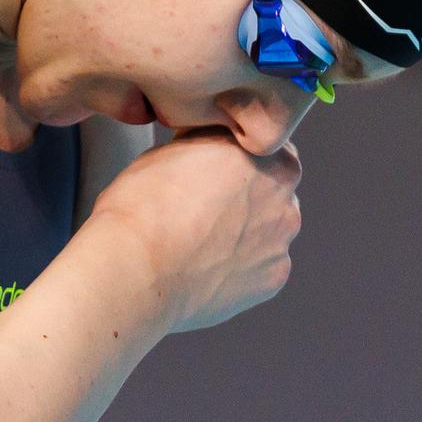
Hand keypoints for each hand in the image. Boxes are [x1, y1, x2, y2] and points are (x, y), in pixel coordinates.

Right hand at [88, 127, 302, 333]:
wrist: (136, 269)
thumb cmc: (145, 204)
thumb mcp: (175, 146)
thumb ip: (211, 143)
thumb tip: (213, 145)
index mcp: (268, 154)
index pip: (264, 147)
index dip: (235, 157)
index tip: (212, 170)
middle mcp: (286, 195)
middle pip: (272, 189)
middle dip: (247, 195)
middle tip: (204, 207)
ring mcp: (283, 240)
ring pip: (268, 230)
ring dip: (246, 232)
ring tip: (202, 242)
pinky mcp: (274, 278)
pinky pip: (262, 266)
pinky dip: (241, 266)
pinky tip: (208, 267)